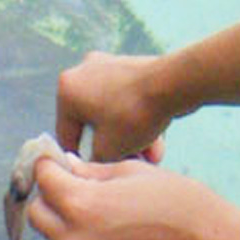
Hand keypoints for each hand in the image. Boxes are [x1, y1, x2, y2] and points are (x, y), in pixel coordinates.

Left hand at [22, 155, 239, 239]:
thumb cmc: (179, 203)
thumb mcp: (132, 172)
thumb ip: (89, 170)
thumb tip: (64, 166)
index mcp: (79, 204)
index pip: (41, 178)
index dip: (50, 166)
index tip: (56, 166)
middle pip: (38, 215)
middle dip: (51, 200)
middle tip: (77, 194)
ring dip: (71, 230)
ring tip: (111, 224)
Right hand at [54, 52, 173, 161]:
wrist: (173, 84)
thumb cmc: (134, 114)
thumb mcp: (108, 150)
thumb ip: (94, 160)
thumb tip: (97, 161)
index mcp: (66, 90)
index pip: (67, 135)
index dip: (81, 159)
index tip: (95, 173)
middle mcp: (83, 72)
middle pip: (94, 124)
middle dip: (114, 148)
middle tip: (129, 164)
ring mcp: (109, 66)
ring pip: (114, 113)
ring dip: (130, 137)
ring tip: (149, 156)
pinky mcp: (133, 67)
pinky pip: (130, 101)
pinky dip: (139, 120)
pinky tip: (157, 141)